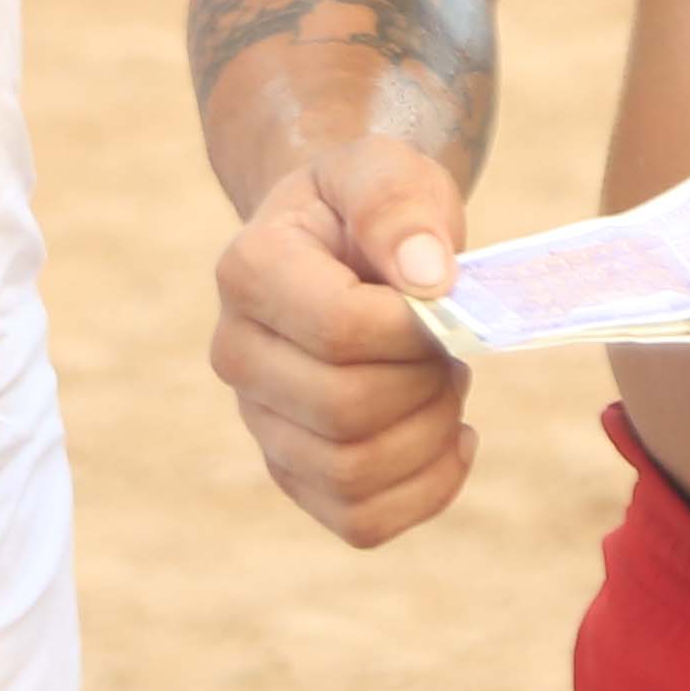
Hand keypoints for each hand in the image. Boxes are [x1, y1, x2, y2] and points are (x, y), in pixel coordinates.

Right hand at [208, 137, 477, 544]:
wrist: (350, 246)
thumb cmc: (372, 208)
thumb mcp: (387, 169)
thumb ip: (398, 205)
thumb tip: (429, 279)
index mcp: (248, 271)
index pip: (339, 328)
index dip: (415, 325)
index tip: (445, 296)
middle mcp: (237, 355)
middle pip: (345, 408)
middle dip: (426, 380)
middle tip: (452, 342)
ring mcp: (261, 424)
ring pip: (353, 473)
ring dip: (432, 432)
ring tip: (447, 380)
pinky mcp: (297, 475)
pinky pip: (362, 521)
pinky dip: (429, 490)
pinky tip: (452, 437)